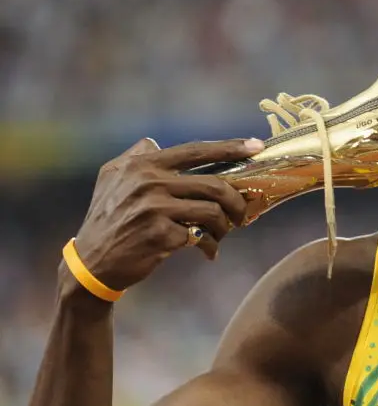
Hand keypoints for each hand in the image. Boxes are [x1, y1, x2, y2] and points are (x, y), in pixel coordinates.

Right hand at [70, 137, 264, 290]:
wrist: (92, 262)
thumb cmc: (107, 218)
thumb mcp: (111, 178)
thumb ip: (134, 157)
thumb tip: (155, 142)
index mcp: (143, 165)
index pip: (196, 151)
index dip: (230, 147)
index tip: (257, 146)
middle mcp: (149, 182)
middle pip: (215, 185)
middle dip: (237, 201)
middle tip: (241, 215)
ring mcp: (154, 208)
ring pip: (213, 212)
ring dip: (225, 227)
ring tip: (220, 235)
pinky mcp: (160, 235)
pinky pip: (202, 237)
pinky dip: (210, 246)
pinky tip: (206, 252)